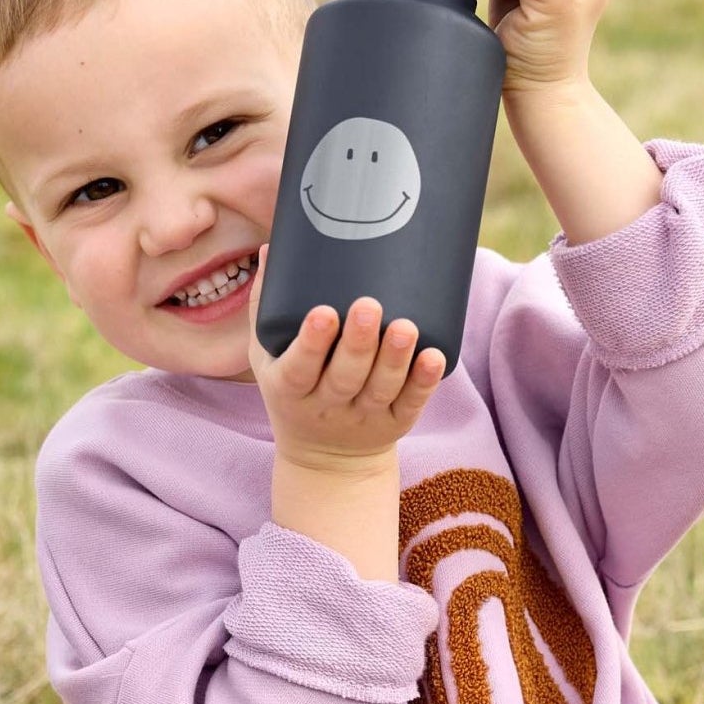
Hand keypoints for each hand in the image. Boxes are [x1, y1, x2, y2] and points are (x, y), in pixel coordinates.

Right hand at [247, 249, 443, 468]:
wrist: (325, 457)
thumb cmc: (296, 388)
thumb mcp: (268, 356)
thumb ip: (268, 305)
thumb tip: (274, 246)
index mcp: (290, 388)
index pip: (298, 368)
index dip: (311, 343)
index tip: (324, 312)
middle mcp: (326, 405)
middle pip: (344, 377)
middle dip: (358, 343)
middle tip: (369, 306)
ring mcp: (364, 416)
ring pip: (381, 388)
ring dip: (395, 358)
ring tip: (405, 327)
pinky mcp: (396, 422)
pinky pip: (412, 403)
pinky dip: (425, 382)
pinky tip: (435, 357)